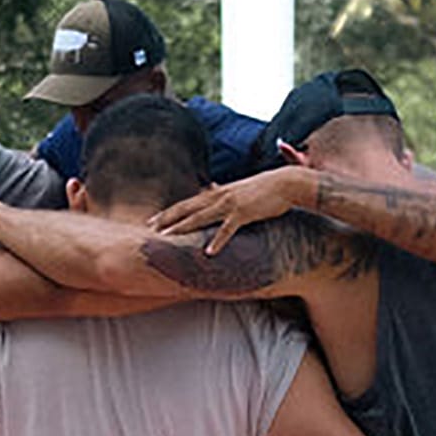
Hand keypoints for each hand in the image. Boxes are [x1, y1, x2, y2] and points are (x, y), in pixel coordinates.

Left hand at [151, 166, 317, 254]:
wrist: (285, 183)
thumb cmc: (263, 188)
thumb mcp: (237, 189)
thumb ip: (221, 192)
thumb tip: (209, 188)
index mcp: (217, 192)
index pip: (187, 203)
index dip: (169, 212)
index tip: (152, 221)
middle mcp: (219, 196)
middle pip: (188, 208)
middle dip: (168, 219)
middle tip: (149, 229)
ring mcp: (231, 204)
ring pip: (201, 217)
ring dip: (183, 227)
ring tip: (168, 238)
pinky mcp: (245, 213)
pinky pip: (228, 229)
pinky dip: (218, 240)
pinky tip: (209, 252)